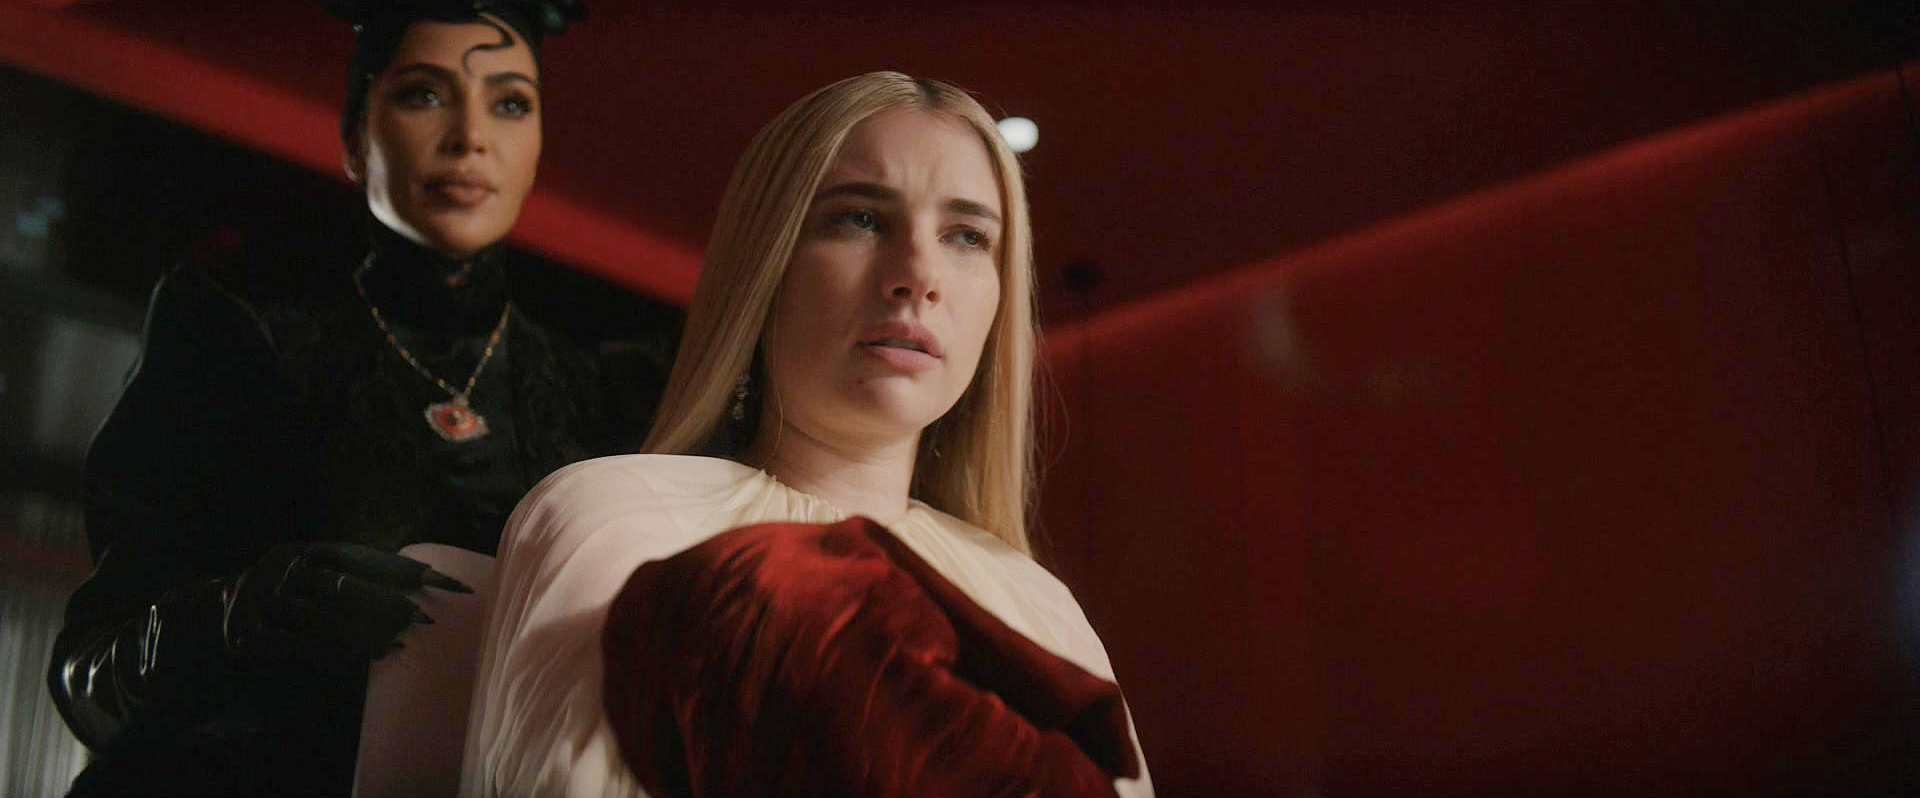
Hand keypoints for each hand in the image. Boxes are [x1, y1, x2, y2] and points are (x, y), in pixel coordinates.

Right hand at [222, 541, 470, 667]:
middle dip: (385, 603)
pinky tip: (362, 659)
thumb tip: (407, 588)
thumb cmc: (279, 599)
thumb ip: (347, 578)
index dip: (396, 569)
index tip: (437, 578)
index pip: (359, 557)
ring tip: (398, 642)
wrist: (208, 615)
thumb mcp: (308, 578)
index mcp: (302, 550)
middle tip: (422, 617)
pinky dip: (333, 653)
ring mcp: (261, 599)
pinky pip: (299, 645)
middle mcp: (281, 568)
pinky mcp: (248, 634)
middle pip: (342, 585)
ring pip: (323, 617)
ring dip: (363, 633)